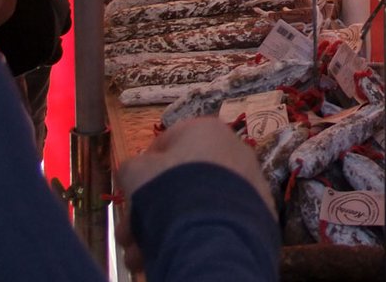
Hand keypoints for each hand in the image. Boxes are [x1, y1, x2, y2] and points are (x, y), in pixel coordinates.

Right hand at [117, 118, 273, 272]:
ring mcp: (248, 180)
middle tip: (130, 235)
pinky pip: (217, 219)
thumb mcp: (136, 172)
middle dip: (149, 209)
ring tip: (142, 254)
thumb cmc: (170, 187)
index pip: (168, 142)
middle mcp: (232, 149)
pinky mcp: (255, 210)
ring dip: (165, 227)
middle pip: (181, 179)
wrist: (213, 226)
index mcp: (206, 130)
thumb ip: (133, 167)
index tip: (131, 194)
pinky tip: (173, 252)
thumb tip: (136, 172)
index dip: (144, 169)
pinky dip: (195, 234)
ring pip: (196, 204)